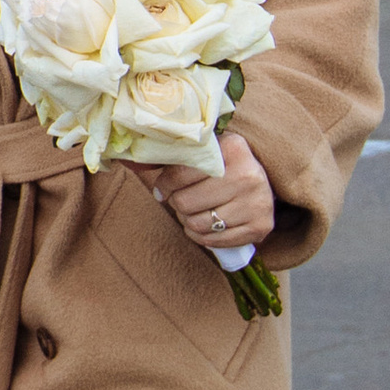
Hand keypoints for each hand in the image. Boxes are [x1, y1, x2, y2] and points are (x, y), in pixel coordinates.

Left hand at [129, 132, 274, 253]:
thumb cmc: (220, 168)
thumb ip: (168, 157)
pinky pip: (214, 241)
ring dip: (188, 221)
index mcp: (233, 148)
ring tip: (194, 212)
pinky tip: (205, 226)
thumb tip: (127, 161)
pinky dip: (202, 237)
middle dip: (177, 204)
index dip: (164, 185)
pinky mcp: (261, 226)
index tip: (163, 189)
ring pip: (198, 224)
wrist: (261, 182)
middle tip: (182, 200)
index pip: (179, 174)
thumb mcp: (201, 154)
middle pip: (185, 203)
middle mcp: (249, 174)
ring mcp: (258, 202)